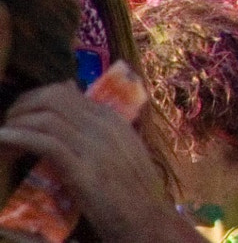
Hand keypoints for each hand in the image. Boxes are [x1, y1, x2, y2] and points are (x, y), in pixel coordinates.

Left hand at [0, 83, 197, 242]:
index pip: (65, 93)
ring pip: (46, 117)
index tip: (19, 116)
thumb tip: (76, 116)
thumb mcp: (121, 152)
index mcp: (112, 119)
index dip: (34, 100)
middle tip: (8, 123)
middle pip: (53, 98)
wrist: (149, 217)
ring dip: (17, 123)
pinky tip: (4, 140)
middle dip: (22, 107)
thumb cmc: (133, 190)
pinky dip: (19, 137)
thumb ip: (100, 133)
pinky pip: (45, 143)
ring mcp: (95, 146)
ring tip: (3, 138)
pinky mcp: (83, 170)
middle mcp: (104, 125)